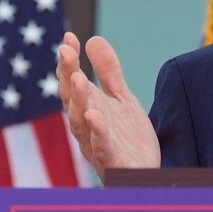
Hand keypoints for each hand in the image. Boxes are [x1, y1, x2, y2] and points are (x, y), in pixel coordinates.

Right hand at [57, 32, 159, 176]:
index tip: (68, 37)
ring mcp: (96, 145)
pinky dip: (97, 132)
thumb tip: (93, 38)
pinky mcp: (113, 162)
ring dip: (78, 100)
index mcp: (88, 109)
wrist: (145, 174)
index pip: (73, 83)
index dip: (69, 62)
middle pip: (72, 100)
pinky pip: (102, 147)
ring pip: (81, 123)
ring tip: (79, 77)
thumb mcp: (121, 99)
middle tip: (66, 53)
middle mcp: (86, 127)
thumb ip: (108, 72)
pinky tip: (96, 115)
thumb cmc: (127, 138)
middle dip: (68, 76)